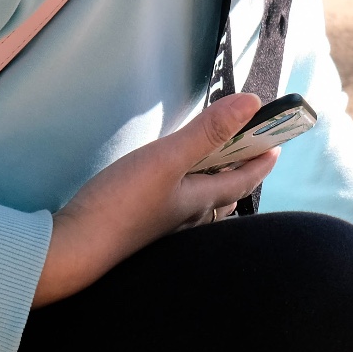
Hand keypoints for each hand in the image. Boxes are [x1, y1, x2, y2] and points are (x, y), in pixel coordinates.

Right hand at [35, 93, 277, 307]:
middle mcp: (190, 218)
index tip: (276, 144)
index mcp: (201, 201)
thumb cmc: (122, 205)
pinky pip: (178, 212)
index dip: (262, 160)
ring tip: (213, 170)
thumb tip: (251, 103)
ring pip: (202, 207)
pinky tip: (170, 192)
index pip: (243, 179)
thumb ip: (207, 131)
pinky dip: (185, 196)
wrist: (76, 248)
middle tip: (247, 151)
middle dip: (240, 174)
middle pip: (225, 196)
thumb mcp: (167, 159)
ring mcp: (166, 228)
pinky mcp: (143, 230)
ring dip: (213, 187)